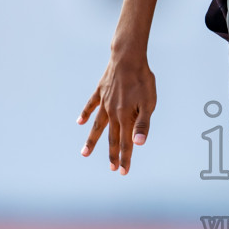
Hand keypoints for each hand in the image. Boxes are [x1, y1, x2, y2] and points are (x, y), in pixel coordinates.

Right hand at [78, 46, 156, 173]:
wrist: (128, 57)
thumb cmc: (142, 80)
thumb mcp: (149, 103)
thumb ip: (142, 124)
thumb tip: (137, 144)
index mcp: (125, 116)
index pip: (125, 143)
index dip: (125, 158)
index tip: (123, 172)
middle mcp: (112, 112)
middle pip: (111, 137)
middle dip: (112, 154)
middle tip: (112, 168)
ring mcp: (104, 102)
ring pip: (97, 125)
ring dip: (92, 140)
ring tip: (84, 153)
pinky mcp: (100, 91)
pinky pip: (91, 105)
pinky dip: (85, 114)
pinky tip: (80, 122)